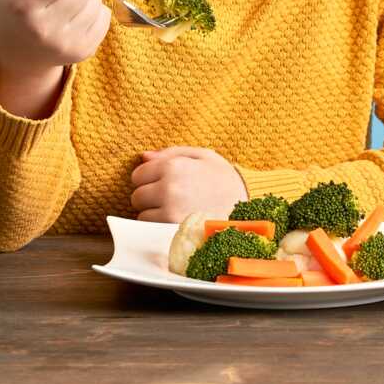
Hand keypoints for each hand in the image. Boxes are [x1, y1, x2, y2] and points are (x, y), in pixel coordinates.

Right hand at [0, 0, 111, 112]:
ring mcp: (65, 44)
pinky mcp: (82, 52)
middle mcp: (44, 28)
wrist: (14, 53)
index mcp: (23, 4)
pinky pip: (105, 16)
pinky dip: (95, 10)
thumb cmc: (14, 6)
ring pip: (97, 1)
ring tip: (66, 2)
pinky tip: (75, 15)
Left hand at [130, 146, 247, 222]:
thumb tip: (143, 157)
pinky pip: (153, 229)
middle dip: (148, 196)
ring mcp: (170, 211)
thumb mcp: (202, 155)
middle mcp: (168, 188)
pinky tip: (178, 219)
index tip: (162, 181)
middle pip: (137, 196)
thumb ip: (170, 153)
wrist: (247, 206)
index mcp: (173, 166)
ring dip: (154, 213)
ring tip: (176, 208)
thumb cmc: (224, 178)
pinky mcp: (174, 231)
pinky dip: (161, 226)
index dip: (148, 178)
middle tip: (169, 196)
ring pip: (142, 215)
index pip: (138, 174)